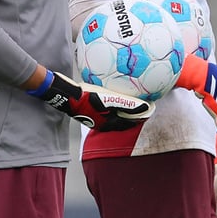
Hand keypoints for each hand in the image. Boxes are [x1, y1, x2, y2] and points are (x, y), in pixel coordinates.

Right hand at [29, 70, 152, 131]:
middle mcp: (102, 122)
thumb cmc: (86, 97)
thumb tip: (145, 107)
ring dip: (123, 109)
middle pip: (122, 120)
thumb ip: (127, 104)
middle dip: (133, 114)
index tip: (150, 109)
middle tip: (143, 105)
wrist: (66, 94)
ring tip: (131, 100)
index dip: (141, 117)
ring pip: (114, 114)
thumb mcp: (109, 100)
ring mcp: (94, 117)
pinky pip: (106, 107)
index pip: (129, 123)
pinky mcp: (89, 109)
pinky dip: (113, 103)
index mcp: (108, 124)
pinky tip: (112, 93)